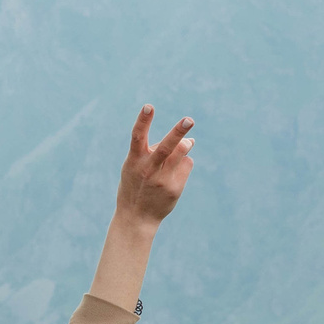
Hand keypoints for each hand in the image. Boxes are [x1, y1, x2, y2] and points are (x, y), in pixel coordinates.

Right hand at [115, 105, 194, 224]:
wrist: (136, 217)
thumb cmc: (135, 185)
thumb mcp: (134, 167)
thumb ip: (153, 151)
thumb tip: (186, 140)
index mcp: (135, 160)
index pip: (138, 136)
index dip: (143, 120)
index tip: (149, 106)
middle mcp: (148, 168)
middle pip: (166, 147)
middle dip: (178, 132)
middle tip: (189, 120)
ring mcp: (162, 179)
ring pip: (180, 154)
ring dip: (185, 144)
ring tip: (188, 142)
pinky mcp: (174, 187)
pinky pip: (186, 166)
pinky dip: (183, 163)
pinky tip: (176, 172)